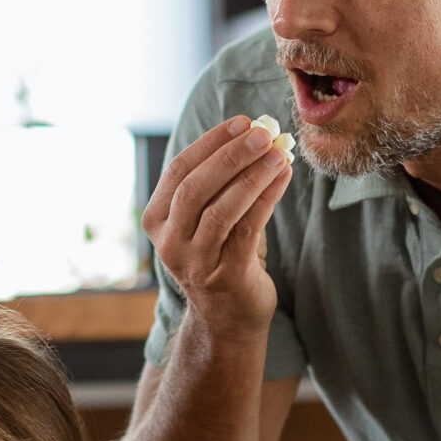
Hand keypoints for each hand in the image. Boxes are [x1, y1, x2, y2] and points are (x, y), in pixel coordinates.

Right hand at [143, 116, 294, 343]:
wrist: (227, 318)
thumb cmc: (221, 255)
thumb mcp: (209, 217)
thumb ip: (224, 181)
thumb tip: (259, 135)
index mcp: (157, 219)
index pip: (180, 169)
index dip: (212, 142)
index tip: (242, 122)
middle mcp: (169, 241)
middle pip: (196, 186)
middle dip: (232, 155)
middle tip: (264, 133)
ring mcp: (194, 261)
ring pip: (221, 208)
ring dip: (252, 174)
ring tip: (279, 153)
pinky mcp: (225, 276)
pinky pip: (247, 228)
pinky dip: (267, 197)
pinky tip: (283, 177)